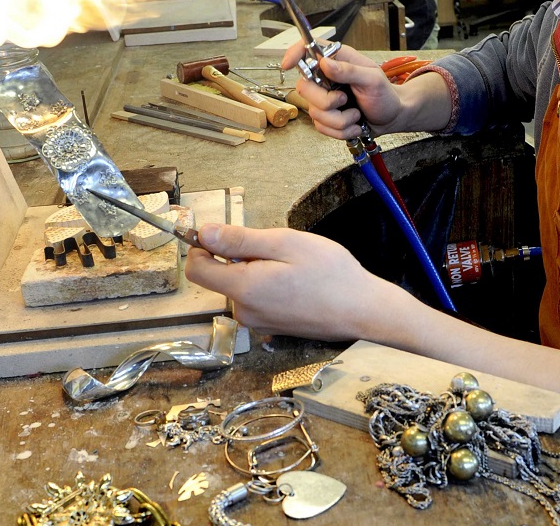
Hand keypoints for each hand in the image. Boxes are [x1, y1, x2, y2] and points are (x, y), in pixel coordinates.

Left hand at [184, 224, 383, 338]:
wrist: (363, 311)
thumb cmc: (330, 274)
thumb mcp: (285, 243)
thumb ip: (240, 240)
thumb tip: (204, 233)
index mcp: (243, 289)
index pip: (196, 269)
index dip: (202, 246)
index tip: (223, 233)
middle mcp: (244, 311)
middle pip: (219, 276)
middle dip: (239, 256)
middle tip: (278, 250)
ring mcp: (257, 322)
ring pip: (239, 285)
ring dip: (256, 270)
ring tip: (292, 267)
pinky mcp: (270, 326)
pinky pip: (255, 298)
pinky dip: (267, 284)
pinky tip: (295, 282)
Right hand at [280, 42, 402, 139]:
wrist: (392, 117)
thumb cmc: (385, 93)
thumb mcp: (372, 78)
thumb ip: (349, 70)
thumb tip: (325, 63)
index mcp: (337, 60)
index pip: (307, 50)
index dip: (294, 54)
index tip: (288, 64)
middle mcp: (325, 78)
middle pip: (303, 88)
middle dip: (326, 101)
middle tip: (345, 100)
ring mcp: (323, 99)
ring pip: (314, 113)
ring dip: (340, 120)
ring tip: (356, 114)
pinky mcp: (325, 118)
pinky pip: (322, 128)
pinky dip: (341, 131)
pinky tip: (354, 124)